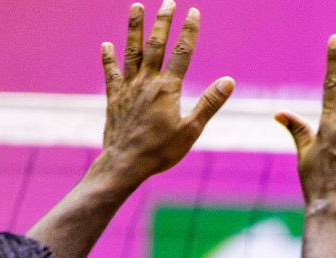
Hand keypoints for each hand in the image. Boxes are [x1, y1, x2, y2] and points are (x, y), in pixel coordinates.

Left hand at [98, 2, 232, 181]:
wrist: (125, 163)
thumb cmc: (161, 151)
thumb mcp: (191, 130)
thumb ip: (209, 103)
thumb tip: (228, 81)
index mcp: (168, 89)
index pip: (181, 53)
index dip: (188, 31)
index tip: (193, 12)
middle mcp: (146, 82)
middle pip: (155, 45)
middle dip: (163, 21)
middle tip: (168, 1)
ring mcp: (128, 88)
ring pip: (131, 51)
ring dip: (134, 28)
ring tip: (136, 7)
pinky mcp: (114, 98)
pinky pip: (111, 73)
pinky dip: (109, 58)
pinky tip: (107, 45)